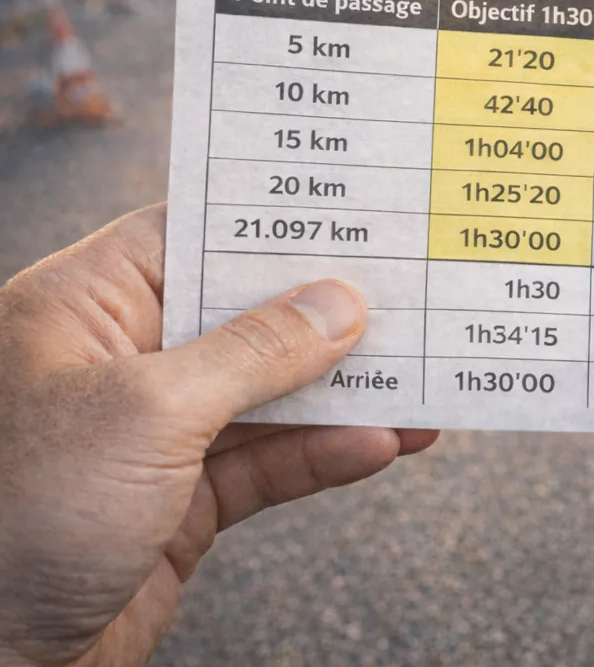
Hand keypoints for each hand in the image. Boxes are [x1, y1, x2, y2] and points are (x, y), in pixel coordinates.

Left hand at [0, 207, 437, 666]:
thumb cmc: (19, 518)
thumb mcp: (148, 414)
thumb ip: (254, 354)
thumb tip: (338, 305)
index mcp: (80, 310)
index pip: (189, 237)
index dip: (270, 223)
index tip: (351, 212)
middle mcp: (116, 361)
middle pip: (242, 315)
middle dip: (326, 311)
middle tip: (406, 293)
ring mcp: (151, 434)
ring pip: (268, 392)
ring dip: (344, 390)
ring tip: (418, 375)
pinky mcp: (178, 502)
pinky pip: (268, 462)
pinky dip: (325, 454)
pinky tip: (382, 443)